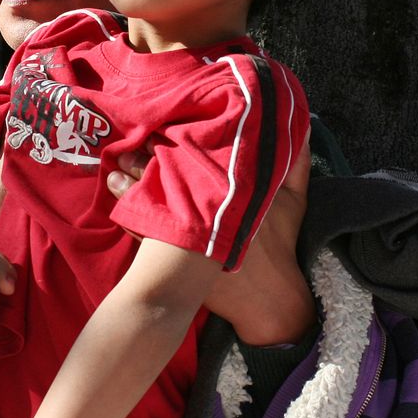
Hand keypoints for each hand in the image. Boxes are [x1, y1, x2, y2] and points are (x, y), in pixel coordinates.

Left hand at [108, 139, 315, 345]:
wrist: (269, 297)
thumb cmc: (282, 244)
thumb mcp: (297, 200)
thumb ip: (299, 161)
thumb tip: (302, 123)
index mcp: (240, 188)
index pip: (204, 154)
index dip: (183, 136)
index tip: (167, 120)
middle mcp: (213, 206)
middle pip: (174, 173)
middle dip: (152, 155)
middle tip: (133, 139)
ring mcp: (192, 233)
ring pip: (155, 198)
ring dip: (133, 180)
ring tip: (116, 164)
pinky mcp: (177, 255)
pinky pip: (145, 229)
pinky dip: (129, 211)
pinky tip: (115, 193)